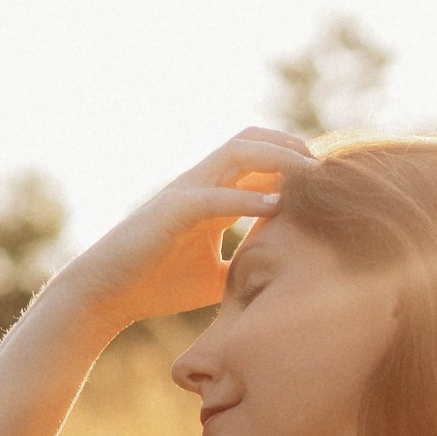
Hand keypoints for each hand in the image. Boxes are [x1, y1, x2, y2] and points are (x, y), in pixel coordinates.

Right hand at [65, 126, 317, 335]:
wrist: (107, 294)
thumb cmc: (158, 285)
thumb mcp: (217, 276)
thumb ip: (248, 263)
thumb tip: (288, 277)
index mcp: (212, 194)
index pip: (258, 161)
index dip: (294, 162)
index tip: (329, 179)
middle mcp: (201, 183)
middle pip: (252, 141)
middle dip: (292, 146)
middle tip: (327, 168)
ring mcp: (185, 191)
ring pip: (236, 152)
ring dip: (276, 158)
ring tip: (309, 175)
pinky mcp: (171, 210)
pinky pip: (215, 194)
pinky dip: (247, 198)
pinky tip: (276, 208)